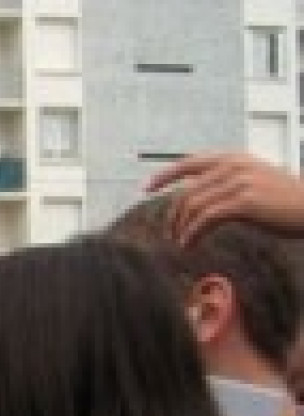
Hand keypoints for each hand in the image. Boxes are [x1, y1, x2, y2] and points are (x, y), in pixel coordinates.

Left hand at [146, 152, 303, 244]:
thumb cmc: (282, 199)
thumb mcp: (252, 180)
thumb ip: (225, 181)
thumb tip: (195, 195)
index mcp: (233, 157)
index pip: (189, 162)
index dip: (164, 174)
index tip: (146, 187)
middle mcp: (234, 165)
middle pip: (186, 190)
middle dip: (173, 215)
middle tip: (170, 233)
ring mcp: (239, 182)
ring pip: (193, 206)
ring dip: (181, 229)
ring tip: (181, 243)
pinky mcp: (244, 202)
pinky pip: (205, 219)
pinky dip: (192, 234)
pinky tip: (189, 245)